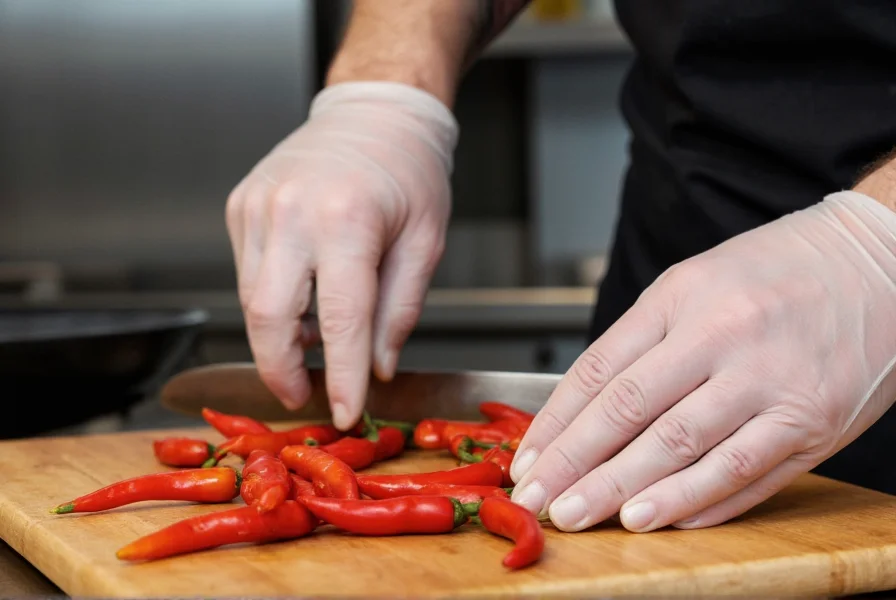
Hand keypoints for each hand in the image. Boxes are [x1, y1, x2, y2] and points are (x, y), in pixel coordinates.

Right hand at [226, 82, 457, 428]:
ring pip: (249, 301)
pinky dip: (272, 301)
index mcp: (346, 220)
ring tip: (316, 342)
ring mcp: (257, 207)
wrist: (374, 112)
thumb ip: (399, 310)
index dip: (340, 377)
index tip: (343, 413)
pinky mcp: (241, 206)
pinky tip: (303, 298)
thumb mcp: (425, 242)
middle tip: (303, 395)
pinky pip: (248, 273)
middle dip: (281, 372)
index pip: (340, 321)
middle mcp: (290, 212)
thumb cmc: (410, 172)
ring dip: (277, 338)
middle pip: (266, 319)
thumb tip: (376, 368)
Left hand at [509, 190, 895, 531]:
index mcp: (682, 297)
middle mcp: (723, 335)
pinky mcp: (812, 421)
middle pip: (631, 412)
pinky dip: (697, 500)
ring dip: (628, 491)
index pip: (600, 370)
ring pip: (683, 448)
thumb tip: (585, 409)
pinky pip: (745, 471)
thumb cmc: (775, 273)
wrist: (877, 261)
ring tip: (587, 516)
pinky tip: (658, 518)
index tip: (529, 459)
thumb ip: (643, 342)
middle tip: (541, 500)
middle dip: (578, 465)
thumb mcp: (695, 284)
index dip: (557, 423)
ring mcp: (770, 381)